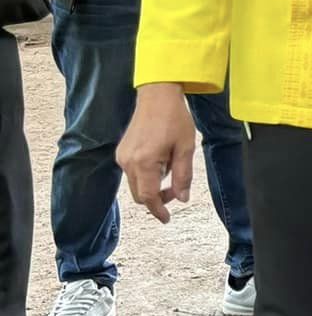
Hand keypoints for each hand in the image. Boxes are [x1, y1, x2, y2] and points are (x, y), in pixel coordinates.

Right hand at [116, 83, 196, 223]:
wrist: (157, 97)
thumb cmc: (175, 119)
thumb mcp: (186, 148)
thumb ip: (183, 176)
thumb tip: (182, 198)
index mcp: (144, 162)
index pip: (148, 197)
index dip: (158, 210)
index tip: (167, 219)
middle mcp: (128, 162)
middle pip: (140, 194)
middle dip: (157, 198)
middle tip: (177, 191)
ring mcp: (122, 157)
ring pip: (137, 184)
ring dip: (153, 185)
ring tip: (172, 164)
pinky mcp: (121, 152)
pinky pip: (134, 172)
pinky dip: (147, 174)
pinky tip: (161, 158)